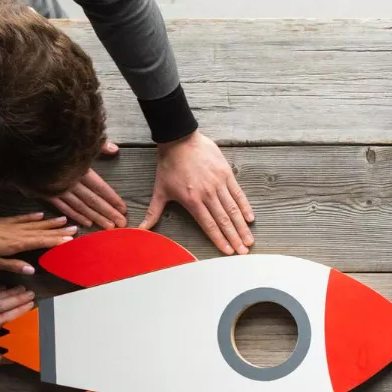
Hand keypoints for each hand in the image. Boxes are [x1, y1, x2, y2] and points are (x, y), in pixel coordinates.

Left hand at [0, 212, 75, 274]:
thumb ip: (13, 265)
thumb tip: (33, 269)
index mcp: (17, 244)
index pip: (42, 242)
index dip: (57, 241)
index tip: (71, 239)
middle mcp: (18, 233)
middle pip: (43, 231)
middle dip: (59, 230)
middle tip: (75, 228)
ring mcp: (12, 225)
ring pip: (36, 224)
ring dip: (51, 222)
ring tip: (64, 219)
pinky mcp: (6, 221)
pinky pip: (23, 218)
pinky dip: (33, 216)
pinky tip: (41, 215)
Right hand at [48, 140, 127, 228]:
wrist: (20, 147)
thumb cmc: (50, 142)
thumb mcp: (76, 140)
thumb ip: (97, 145)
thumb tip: (115, 149)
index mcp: (79, 168)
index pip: (100, 187)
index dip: (113, 198)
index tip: (123, 209)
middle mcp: (70, 181)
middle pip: (93, 200)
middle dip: (108, 212)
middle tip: (121, 224)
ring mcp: (57, 189)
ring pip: (80, 207)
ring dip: (95, 217)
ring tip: (108, 227)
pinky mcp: (46, 193)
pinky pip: (64, 208)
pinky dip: (76, 216)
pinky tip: (86, 223)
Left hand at [140, 132, 254, 255]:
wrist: (178, 139)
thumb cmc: (169, 165)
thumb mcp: (160, 190)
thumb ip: (153, 212)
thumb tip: (141, 229)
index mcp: (191, 200)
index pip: (208, 224)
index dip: (219, 239)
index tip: (227, 251)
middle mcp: (207, 194)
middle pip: (223, 220)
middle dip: (234, 238)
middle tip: (243, 252)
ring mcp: (218, 183)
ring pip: (233, 209)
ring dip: (242, 226)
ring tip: (249, 240)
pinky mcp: (225, 173)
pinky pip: (237, 193)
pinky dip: (244, 206)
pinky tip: (250, 218)